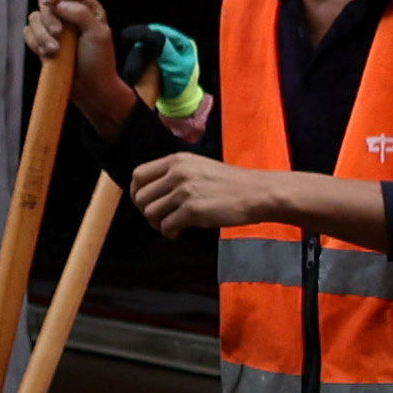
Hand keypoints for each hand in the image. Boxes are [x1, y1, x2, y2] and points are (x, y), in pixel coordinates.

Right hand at [22, 0, 129, 124]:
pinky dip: (35, 44)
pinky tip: (48, 56)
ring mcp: (55, 29)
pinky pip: (28, 34)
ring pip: (34, 19)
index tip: (48, 3)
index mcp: (86, 8)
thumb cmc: (99, 61)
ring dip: (41, 35)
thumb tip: (56, 3)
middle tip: (59, 35)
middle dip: (48, 19)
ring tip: (54, 52)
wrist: (91, 89)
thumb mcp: (98, 34)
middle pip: (45, 2)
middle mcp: (69, 15)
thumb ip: (80, 13)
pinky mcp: (44, 43)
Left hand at [126, 151, 283, 240]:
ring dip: (157, 224)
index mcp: (176, 160)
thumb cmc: (230, 183)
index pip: (139, 175)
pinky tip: (179, 232)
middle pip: (141, 197)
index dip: (137, 192)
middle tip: (159, 218)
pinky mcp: (192, 211)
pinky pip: (167, 226)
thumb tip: (155, 191)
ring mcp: (184, 192)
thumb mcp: (199, 167)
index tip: (144, 202)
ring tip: (170, 226)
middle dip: (146, 211)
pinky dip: (169, 232)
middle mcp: (177, 173)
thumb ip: (175, 174)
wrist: (255, 193)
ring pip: (151, 213)